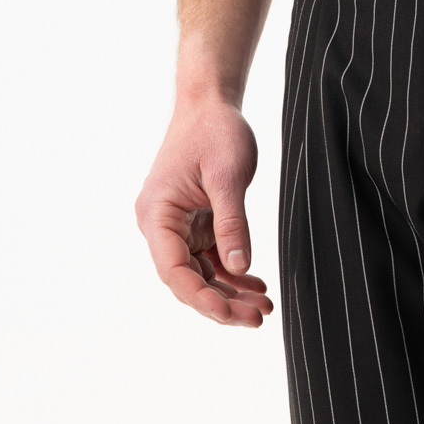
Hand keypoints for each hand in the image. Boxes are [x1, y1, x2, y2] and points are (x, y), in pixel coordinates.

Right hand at [136, 98, 273, 327]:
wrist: (211, 104)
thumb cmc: (214, 131)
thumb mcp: (228, 176)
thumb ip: (233, 223)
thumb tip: (240, 266)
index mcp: (158, 214)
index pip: (173, 270)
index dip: (201, 298)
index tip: (229, 314)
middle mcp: (162, 227)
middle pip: (188, 280)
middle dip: (222, 304)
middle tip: (258, 319)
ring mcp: (179, 229)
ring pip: (203, 276)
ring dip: (232, 295)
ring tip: (265, 308)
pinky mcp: (197, 227)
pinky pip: (213, 262)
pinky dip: (235, 276)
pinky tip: (258, 287)